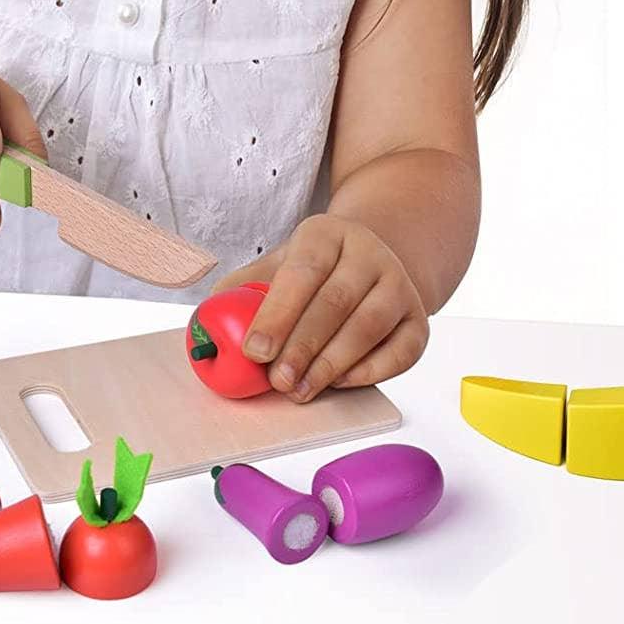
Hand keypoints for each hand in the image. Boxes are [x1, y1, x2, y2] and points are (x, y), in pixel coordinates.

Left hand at [208, 214, 429, 402]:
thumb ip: (244, 289)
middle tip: (276, 380)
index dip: (278, 313)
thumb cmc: (314, 271)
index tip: (254, 350)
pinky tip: (338, 382)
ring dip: (331, 364)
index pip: (303, 271)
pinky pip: (401, 351)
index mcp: (327, 233)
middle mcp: (369, 253)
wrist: (372, 260)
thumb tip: (204, 322)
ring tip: (299, 390)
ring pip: (368, 327)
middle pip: (335, 302)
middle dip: (302, 347)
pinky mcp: (419, 319)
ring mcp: (399, 284)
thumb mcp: (279, 264)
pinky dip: (369, 372)